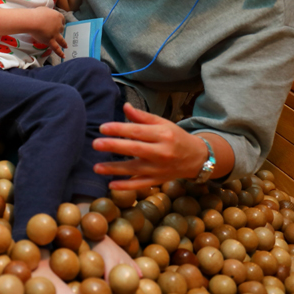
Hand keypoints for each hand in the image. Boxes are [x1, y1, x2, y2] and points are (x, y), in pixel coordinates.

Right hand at [31, 7, 66, 57]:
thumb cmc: (37, 13)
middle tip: (58, 32)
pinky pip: (56, 48)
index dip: (61, 22)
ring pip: (61, 40)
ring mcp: (55, 34)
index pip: (62, 19)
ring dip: (64, 43)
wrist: (33, 21)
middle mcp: (58, 25)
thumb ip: (48, 12)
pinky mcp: (51, 41)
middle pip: (61, 29)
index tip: (59, 23)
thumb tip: (47, 14)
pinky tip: (63, 56)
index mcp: (58, 16)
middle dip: (60, 30)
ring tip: (66, 46)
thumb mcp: (44, 9)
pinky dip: (60, 52)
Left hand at [91, 103, 209, 189]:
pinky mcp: (158, 180)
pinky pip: (140, 184)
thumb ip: (142, 117)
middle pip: (135, 149)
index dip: (119, 129)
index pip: (138, 131)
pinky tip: (111, 185)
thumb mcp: (163, 123)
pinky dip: (126, 186)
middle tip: (96, 144)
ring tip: (96, 167)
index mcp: (163, 135)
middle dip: (114, 146)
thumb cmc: (176, 137)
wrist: (197, 158)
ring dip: (115, 169)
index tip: (102, 128)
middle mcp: (162, 152)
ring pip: (135, 169)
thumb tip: (125, 106)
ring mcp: (160, 169)